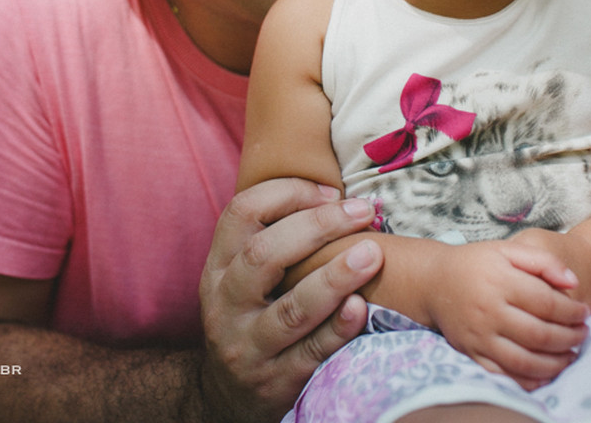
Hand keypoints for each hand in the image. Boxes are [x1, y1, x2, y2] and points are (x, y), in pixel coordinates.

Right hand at [199, 179, 383, 421]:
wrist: (229, 398)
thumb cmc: (253, 318)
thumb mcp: (243, 278)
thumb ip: (275, 238)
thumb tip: (339, 195)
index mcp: (218, 267)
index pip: (242, 212)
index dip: (289, 193)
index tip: (333, 192)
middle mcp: (225, 303)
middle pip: (264, 254)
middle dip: (318, 226)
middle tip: (363, 212)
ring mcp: (247, 345)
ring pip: (291, 307)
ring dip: (335, 277)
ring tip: (373, 254)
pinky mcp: (275, 382)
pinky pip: (311, 352)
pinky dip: (338, 329)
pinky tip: (363, 308)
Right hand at [424, 239, 587, 389]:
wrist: (433, 282)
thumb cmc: (475, 263)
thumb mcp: (507, 250)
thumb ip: (543, 261)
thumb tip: (573, 282)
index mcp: (500, 282)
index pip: (547, 303)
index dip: (572, 311)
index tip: (585, 312)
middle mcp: (489, 312)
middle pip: (540, 335)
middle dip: (570, 338)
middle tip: (583, 334)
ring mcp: (479, 337)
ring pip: (525, 361)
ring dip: (556, 363)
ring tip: (571, 354)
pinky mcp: (471, 353)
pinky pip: (504, 375)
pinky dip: (530, 379)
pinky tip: (547, 372)